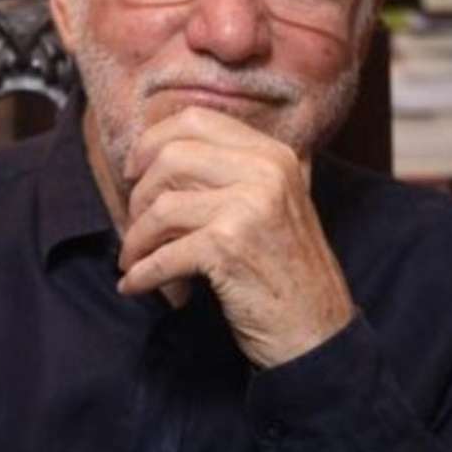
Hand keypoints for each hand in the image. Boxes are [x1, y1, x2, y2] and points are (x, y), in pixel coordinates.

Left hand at [116, 106, 356, 368]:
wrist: (318, 332)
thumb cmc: (284, 270)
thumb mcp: (271, 204)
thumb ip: (229, 172)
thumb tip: (156, 153)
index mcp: (273, 153)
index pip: (195, 119)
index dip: (151, 142)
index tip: (133, 172)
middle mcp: (265, 171)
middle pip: (170, 156)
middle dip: (139, 195)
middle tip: (135, 226)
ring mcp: (249, 207)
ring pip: (162, 206)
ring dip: (136, 239)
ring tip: (133, 260)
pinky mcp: (230, 247)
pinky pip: (164, 254)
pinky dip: (141, 273)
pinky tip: (134, 285)